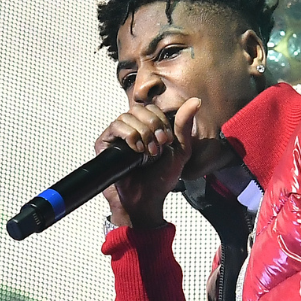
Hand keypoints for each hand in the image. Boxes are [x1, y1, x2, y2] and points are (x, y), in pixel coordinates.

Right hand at [95, 98, 201, 227]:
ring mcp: (118, 136)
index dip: (161, 120)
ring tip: (148, 152)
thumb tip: (195, 102)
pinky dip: (130, 136)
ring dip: (142, 133)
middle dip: (153, 126)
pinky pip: (116, 126)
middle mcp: (132, 129)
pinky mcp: (105, 143)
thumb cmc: (161, 179)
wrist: (146, 199)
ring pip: (127, 116)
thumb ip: (184, 125)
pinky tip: (137, 150)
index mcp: (148, 128)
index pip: (151, 108)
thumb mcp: (181, 150)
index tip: (167, 140)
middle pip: (139, 109)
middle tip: (158, 146)